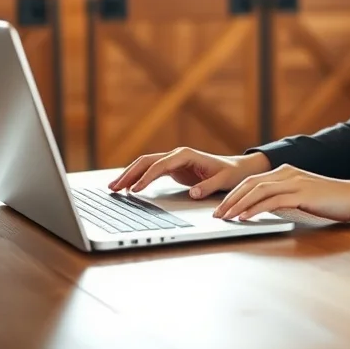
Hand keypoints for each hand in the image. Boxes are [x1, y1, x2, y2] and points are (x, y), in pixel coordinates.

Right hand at [108, 147, 271, 198]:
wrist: (236, 168)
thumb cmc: (230, 173)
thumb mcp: (223, 181)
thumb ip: (208, 187)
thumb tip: (193, 193)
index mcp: (186, 155)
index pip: (160, 166)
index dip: (146, 178)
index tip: (135, 190)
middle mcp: (177, 154)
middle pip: (146, 161)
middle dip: (129, 174)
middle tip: (114, 187)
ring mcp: (173, 160)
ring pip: (145, 164)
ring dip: (129, 175)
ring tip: (113, 187)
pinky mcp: (172, 168)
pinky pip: (150, 171)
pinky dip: (137, 177)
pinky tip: (128, 187)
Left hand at [213, 164, 349, 222]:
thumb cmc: (332, 200)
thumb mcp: (303, 197)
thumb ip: (285, 199)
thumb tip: (266, 210)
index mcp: (286, 172)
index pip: (252, 181)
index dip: (234, 193)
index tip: (221, 207)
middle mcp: (287, 173)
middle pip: (250, 183)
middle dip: (230, 199)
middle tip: (216, 213)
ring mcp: (294, 182)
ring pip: (257, 190)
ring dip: (238, 205)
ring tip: (225, 217)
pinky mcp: (301, 193)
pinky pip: (272, 200)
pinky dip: (255, 209)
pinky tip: (245, 218)